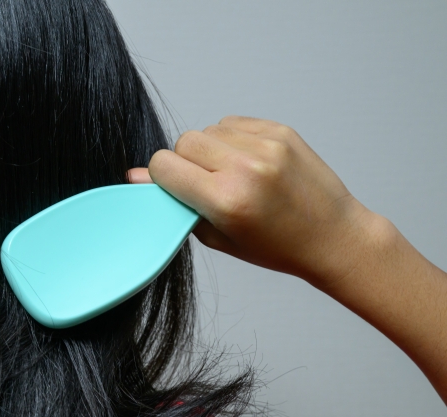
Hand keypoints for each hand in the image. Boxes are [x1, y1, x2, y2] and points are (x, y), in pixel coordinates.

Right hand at [129, 116, 374, 287]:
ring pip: (207, 130)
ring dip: (210, 150)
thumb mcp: (218, 237)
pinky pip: (233, 123)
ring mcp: (266, 145)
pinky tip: (249, 162)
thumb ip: (176, 204)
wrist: (334, 236)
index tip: (175, 188)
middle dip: (187, 162)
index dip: (163, 177)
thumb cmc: (277, 246)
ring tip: (233, 174)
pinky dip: (232, 140)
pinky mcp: (280, 130)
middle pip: (183, 142)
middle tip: (208, 185)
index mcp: (226, 200)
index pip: (164, 165)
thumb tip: (136, 176)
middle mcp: (245, 167)